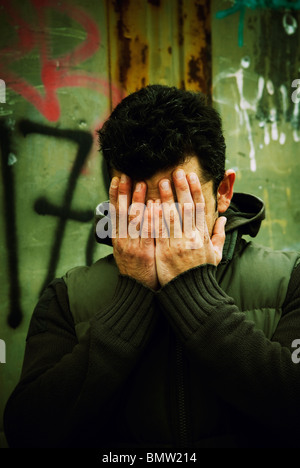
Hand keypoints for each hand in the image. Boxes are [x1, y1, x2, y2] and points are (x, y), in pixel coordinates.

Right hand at [109, 174, 158, 289]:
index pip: (114, 212)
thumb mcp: (124, 251)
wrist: (136, 291)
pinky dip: (150, 218)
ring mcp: (133, 246)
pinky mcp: (145, 252)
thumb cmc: (134, 269)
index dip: (115, 194)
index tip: (116, 179)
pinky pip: (148, 232)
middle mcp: (122, 239)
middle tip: (126, 175)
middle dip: (124, 192)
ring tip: (142, 184)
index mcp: (117, 237)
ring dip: (137, 200)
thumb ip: (127, 233)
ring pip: (133, 219)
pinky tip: (154, 205)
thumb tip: (130, 215)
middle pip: (122, 211)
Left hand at [154, 169, 226, 285]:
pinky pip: (160, 230)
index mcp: (203, 235)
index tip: (191, 176)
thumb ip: (219, 236)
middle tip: (175, 172)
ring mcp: (178, 244)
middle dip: (181, 188)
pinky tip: (151, 204)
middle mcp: (192, 237)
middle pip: (186, 207)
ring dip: (166, 197)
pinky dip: (155, 216)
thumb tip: (223, 219)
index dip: (195, 190)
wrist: (190, 292)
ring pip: (172, 216)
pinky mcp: (165, 251)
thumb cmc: (201, 273)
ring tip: (161, 182)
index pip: (200, 208)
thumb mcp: (215, 255)